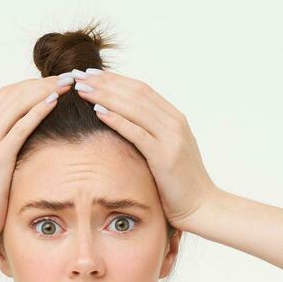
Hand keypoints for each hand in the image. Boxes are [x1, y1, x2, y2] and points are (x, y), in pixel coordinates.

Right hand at [0, 74, 71, 243]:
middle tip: (66, 77)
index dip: (30, 85)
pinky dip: (38, 110)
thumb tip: (19, 143)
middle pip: (13, 93)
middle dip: (41, 82)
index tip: (52, 83)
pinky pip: (20, 126)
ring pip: (17, 104)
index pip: (6, 95)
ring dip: (44, 90)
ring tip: (66, 83)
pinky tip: (55, 101)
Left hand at [71, 71, 219, 230]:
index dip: (115, 80)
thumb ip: (152, 135)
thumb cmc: (180, 184)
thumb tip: (125, 125)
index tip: (92, 74)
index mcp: (175, 118)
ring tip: (82, 89)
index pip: (141, 90)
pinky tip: (97, 111)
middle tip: (80, 76)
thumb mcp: (167, 152)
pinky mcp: (164, 156)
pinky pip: (136, 132)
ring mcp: (171, 138)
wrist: (202, 207)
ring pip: (134, 107)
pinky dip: (116, 119)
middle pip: (135, 93)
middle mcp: (174, 122)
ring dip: (105, 95)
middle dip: (106, 83)